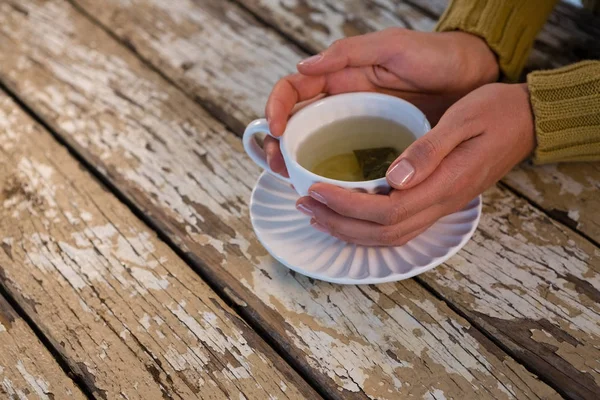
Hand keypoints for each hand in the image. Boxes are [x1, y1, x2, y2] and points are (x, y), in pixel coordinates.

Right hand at [264, 28, 498, 175]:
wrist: (475, 78)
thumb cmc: (436, 56)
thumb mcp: (393, 47)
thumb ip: (349, 53)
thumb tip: (303, 67)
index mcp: (341, 78)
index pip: (294, 91)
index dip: (276, 107)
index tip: (275, 128)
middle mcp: (343, 105)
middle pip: (297, 126)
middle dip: (280, 145)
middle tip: (279, 164)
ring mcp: (359, 129)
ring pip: (317, 150)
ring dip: (300, 166)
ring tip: (297, 185)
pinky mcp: (377, 149)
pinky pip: (347, 166)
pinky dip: (333, 180)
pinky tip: (330, 194)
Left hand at [295, 83, 534, 245]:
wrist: (528, 122)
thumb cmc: (496, 114)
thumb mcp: (463, 121)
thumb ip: (428, 151)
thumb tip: (393, 178)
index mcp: (443, 185)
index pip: (386, 212)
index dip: (346, 206)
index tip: (315, 188)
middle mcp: (440, 204)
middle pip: (382, 233)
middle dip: (338, 222)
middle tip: (304, 202)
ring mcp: (441, 207)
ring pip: (390, 237)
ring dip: (350, 230)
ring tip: (316, 212)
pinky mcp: (439, 202)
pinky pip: (399, 229)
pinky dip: (368, 228)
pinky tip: (348, 214)